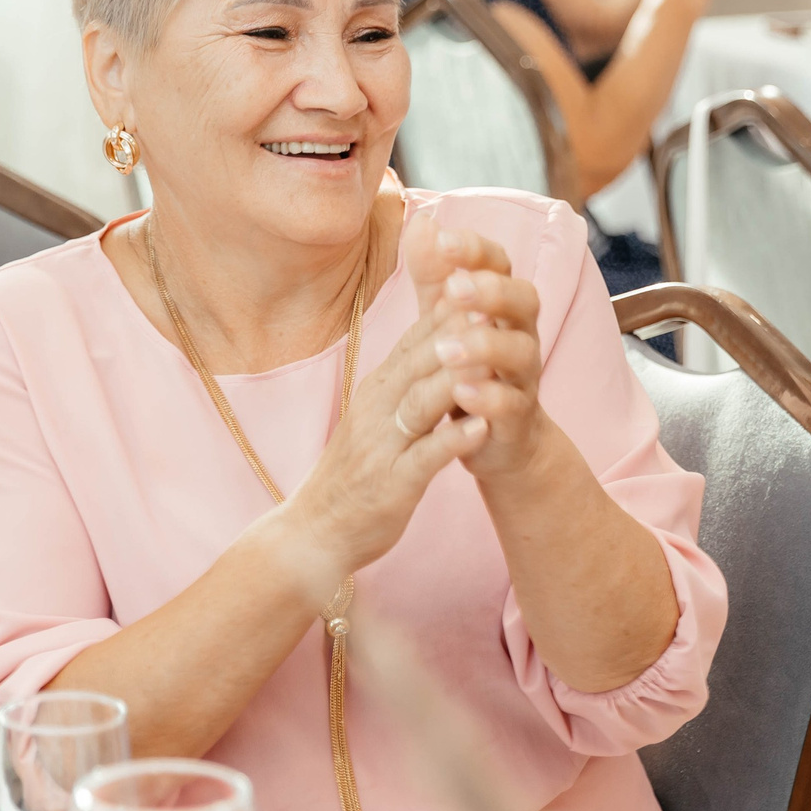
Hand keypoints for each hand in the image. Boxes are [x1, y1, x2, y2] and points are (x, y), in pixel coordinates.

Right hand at [276, 214, 488, 592]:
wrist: (316, 531)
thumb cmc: (356, 471)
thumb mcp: (378, 415)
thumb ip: (406, 378)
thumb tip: (438, 337)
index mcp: (378, 389)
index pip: (416, 339)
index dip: (449, 309)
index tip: (482, 279)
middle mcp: (377, 409)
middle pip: (420, 360)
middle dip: (457, 330)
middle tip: (495, 300)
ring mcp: (383, 447)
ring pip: (420, 402)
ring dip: (457, 378)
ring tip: (494, 355)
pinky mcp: (392, 485)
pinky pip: (424, 457)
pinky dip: (452, 440)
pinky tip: (482, 427)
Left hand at [405, 216, 550, 486]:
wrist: (499, 437)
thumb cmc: (470, 367)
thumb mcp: (446, 318)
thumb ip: (434, 274)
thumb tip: (421, 219)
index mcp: (503, 304)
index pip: (499, 263)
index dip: (475, 249)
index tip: (443, 240)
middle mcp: (521, 333)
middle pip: (524, 299)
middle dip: (492, 291)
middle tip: (455, 288)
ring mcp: (523, 375)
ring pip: (520, 352)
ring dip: (486, 346)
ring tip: (448, 350)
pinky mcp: (518, 416)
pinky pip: (512, 403)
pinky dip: (488, 397)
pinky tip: (461, 392)